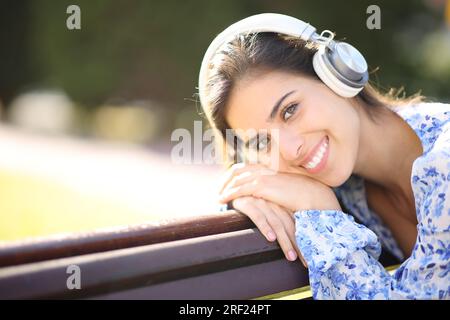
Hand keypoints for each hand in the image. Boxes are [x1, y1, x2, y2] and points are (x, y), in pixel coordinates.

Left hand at [219, 163, 341, 212]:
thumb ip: (273, 188)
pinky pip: (240, 188)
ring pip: (236, 179)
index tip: (225, 184)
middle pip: (236, 170)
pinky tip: (223, 200)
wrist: (311, 195)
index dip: (232, 175)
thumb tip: (265, 195)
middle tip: (218, 190)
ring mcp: (262, 176)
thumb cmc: (301, 195)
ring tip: (218, 197)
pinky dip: (229, 193)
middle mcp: (263, 169)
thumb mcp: (283, 189)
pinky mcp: (262, 186)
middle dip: (224, 180)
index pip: (244, 167)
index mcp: (268, 169)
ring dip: (224, 188)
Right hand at [231, 196, 307, 266]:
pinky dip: (265, 227)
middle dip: (298, 245)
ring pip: (277, 223)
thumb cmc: (252, 202)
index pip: (296, 224)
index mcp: (281, 204)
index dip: (303, 241)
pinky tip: (270, 238)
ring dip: (285, 241)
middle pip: (289, 226)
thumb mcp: (268, 208)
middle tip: (304, 262)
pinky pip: (258, 216)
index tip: (309, 257)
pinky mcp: (247, 203)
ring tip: (291, 256)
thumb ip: (280, 219)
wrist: (230, 188)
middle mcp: (274, 202)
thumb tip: (292, 240)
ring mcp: (261, 202)